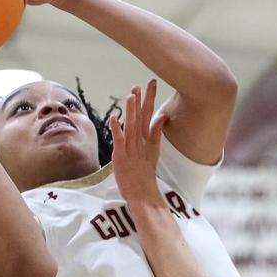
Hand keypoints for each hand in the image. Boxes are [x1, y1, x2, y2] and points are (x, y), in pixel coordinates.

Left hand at [111, 79, 167, 203]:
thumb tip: (162, 116)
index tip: (151, 82)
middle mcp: (141, 143)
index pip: (149, 115)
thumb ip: (156, 133)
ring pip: (132, 127)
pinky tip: (114, 118)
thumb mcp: (153, 151)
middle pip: (143, 118)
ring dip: (132, 111)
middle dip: (144, 100)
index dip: (150, 99)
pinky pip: (119, 141)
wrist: (142, 194)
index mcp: (148, 140)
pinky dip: (117, 130)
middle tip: (146, 83)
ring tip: (132, 95)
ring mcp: (131, 150)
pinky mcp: (121, 158)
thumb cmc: (144, 174)